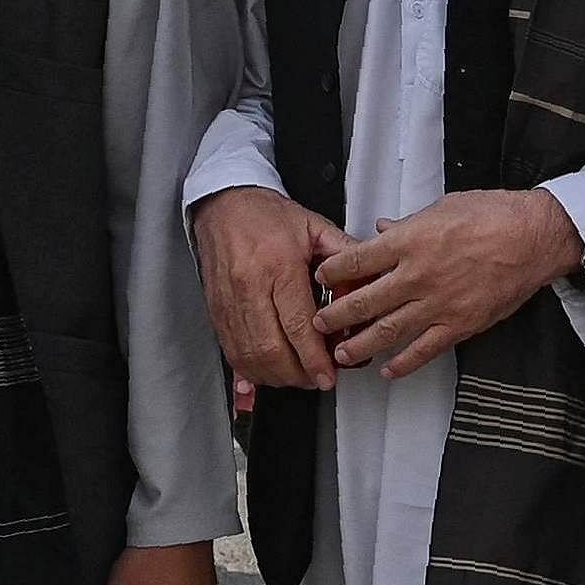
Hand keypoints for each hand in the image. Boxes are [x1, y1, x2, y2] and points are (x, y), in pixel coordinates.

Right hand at [192, 185, 356, 390]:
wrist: (223, 204)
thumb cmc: (266, 215)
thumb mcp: (314, 227)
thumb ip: (345, 258)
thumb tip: (369, 285)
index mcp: (278, 266)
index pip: (297, 324)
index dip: (314, 357)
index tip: (328, 376)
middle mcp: (249, 286)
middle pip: (271, 348)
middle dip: (297, 374)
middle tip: (317, 380)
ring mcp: (228, 301)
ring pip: (249, 355)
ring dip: (275, 376)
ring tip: (297, 378)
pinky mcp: (216, 309)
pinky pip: (230, 349)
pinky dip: (248, 369)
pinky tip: (263, 376)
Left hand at [313, 188, 584, 378]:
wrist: (536, 237)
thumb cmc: (494, 215)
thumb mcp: (443, 207)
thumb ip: (408, 225)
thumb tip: (382, 229)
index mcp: (409, 241)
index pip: (356, 261)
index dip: (333, 272)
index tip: (321, 279)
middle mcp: (417, 275)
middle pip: (363, 300)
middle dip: (335, 314)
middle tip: (318, 322)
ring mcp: (438, 303)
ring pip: (388, 331)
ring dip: (360, 344)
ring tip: (341, 353)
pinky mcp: (461, 324)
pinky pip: (425, 349)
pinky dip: (405, 363)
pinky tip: (389, 370)